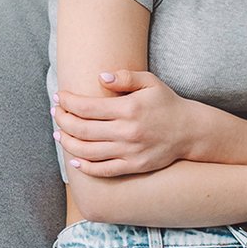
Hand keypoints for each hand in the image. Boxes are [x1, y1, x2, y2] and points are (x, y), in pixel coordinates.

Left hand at [54, 70, 201, 176]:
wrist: (190, 131)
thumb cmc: (166, 103)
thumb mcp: (150, 82)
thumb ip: (125, 77)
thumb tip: (100, 77)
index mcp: (128, 108)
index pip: (86, 107)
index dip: (67, 102)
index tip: (59, 97)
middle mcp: (127, 131)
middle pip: (82, 129)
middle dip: (63, 121)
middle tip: (56, 113)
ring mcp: (130, 151)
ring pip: (88, 151)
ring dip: (68, 143)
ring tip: (59, 134)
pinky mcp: (134, 166)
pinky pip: (103, 170)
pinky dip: (85, 167)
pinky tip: (74, 160)